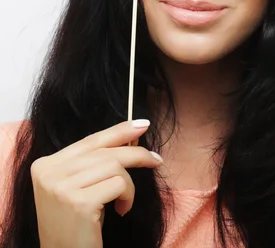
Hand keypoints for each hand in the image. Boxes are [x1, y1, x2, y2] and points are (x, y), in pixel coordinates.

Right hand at [31, 120, 161, 247]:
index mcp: (45, 164)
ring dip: (129, 184)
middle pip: (105, 151)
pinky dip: (128, 196)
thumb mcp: (79, 185)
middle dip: (136, 154)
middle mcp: (49, 173)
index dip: (120, 130)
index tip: (143, 124)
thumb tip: (133, 133)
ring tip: (123, 201)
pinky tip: (121, 209)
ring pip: (115, 165)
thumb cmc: (76, 223)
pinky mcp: (79, 202)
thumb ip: (95, 160)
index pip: (90, 140)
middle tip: (156, 160)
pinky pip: (119, 184)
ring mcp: (61, 187)